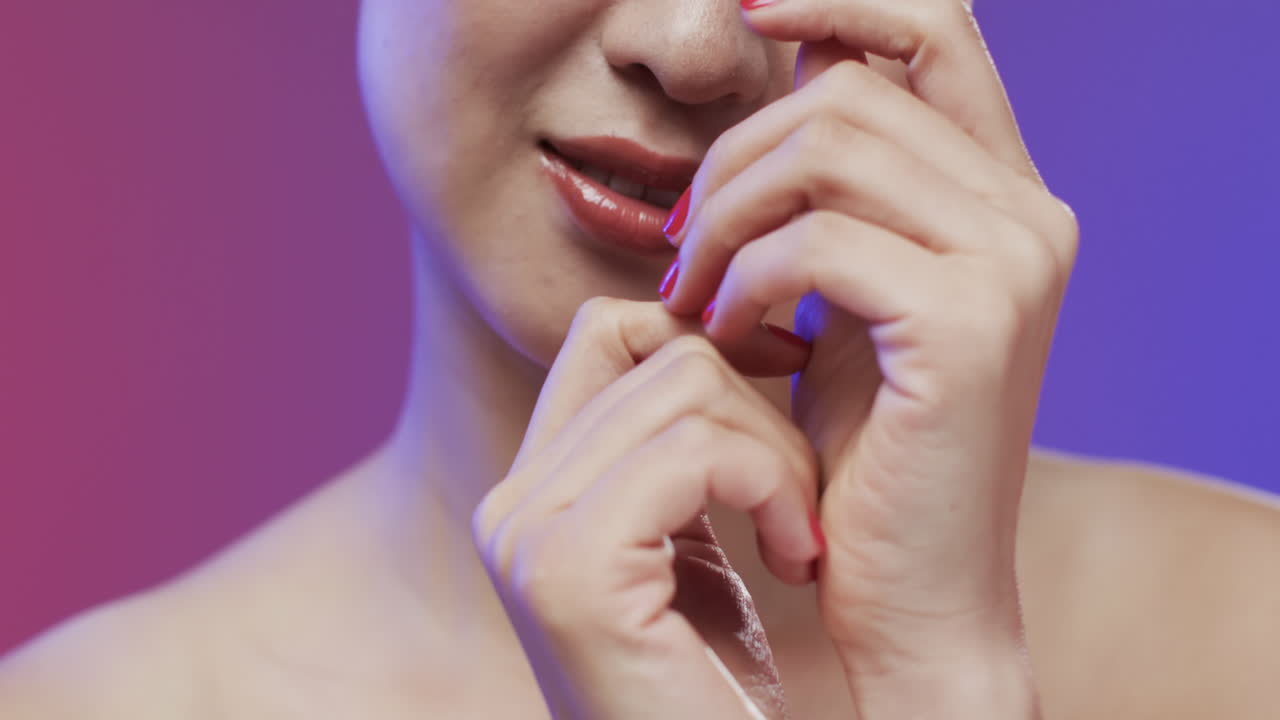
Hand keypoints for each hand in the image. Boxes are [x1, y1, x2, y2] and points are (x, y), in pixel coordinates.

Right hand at [472, 299, 823, 718]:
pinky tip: (797, 557)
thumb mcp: (690, 546)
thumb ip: (672, 448)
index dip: (703, 333)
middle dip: (760, 406)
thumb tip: (720, 323)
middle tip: (799, 498)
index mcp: (532, 491)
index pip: (608, 330)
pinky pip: (696, 452)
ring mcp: (527, 535)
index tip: (783, 379)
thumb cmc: (721, 685)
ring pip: (685, 385)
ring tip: (798, 535)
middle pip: (656, 347)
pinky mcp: (571, 572)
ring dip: (779, 454)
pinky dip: (774, 489)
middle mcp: (510, 504)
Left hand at [659, 0, 1076, 715]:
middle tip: (680, 246)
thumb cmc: (856, 449)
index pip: (933, 28)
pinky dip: (741, 280)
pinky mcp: (970, 323)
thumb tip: (787, 62)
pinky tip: (722, 337)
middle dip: (734, 157)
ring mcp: (1011, 262)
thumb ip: (832, 189)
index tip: (743, 11)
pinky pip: (814, 240)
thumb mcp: (838, 295)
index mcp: (1001, 196)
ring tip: (691, 295)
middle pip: (848, 88)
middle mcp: (1028, 213)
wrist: (903, 588)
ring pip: (824, 147)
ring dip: (725, 217)